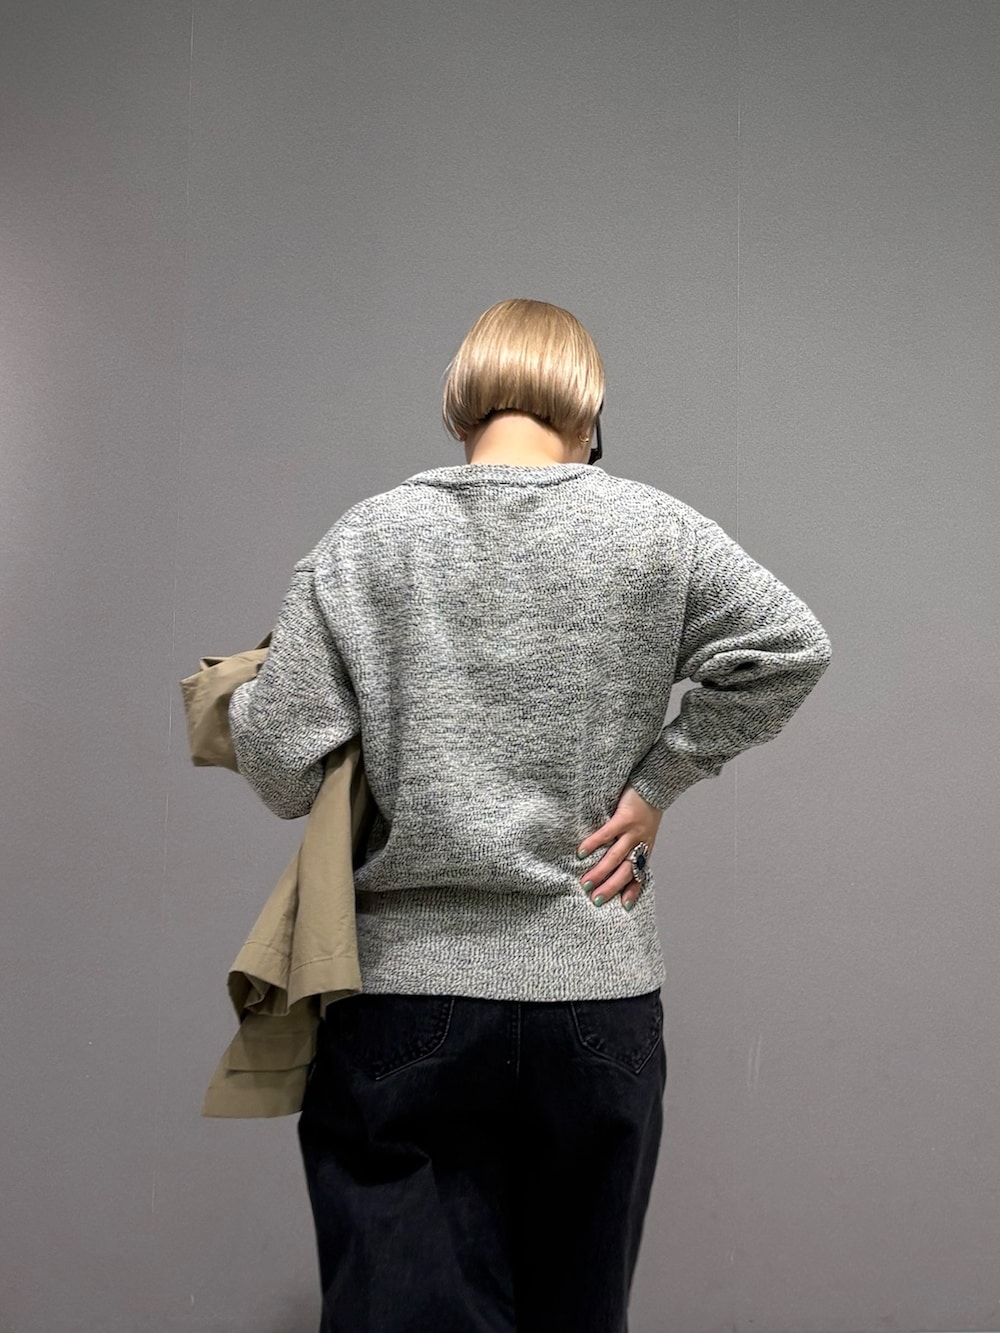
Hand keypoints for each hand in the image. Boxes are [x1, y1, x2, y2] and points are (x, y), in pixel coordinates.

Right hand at [576, 784, 662, 909]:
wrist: (656, 785)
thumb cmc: (647, 808)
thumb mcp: (646, 830)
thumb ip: (635, 844)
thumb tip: (617, 858)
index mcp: (646, 848)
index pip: (640, 874)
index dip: (633, 890)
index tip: (624, 907)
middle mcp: (641, 843)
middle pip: (626, 871)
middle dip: (611, 887)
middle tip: (595, 900)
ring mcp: (633, 831)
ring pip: (615, 857)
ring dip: (600, 872)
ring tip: (585, 883)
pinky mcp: (624, 818)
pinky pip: (607, 834)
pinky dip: (593, 844)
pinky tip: (581, 852)